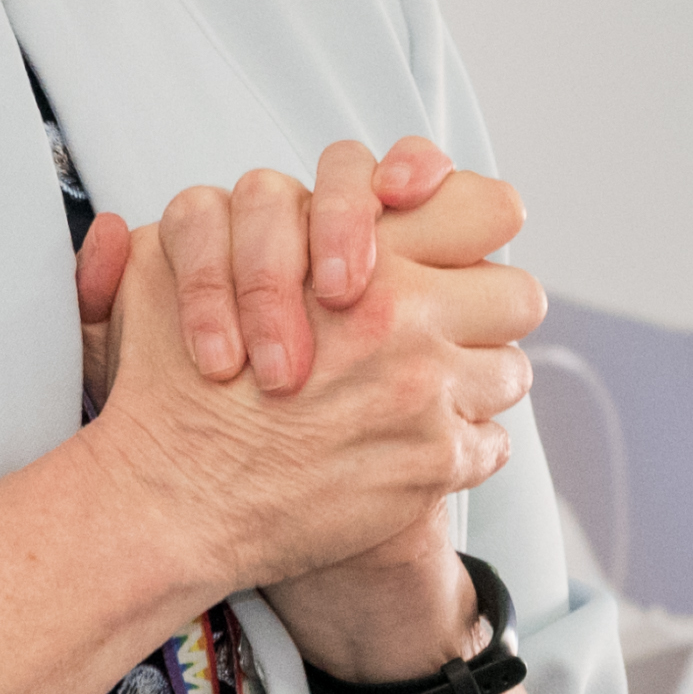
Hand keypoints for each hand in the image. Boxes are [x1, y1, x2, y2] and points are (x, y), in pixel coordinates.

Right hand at [82, 151, 538, 606]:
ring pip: (511, 370)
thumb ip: (254, 215)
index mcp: (365, 257)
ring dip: (478, 380)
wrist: (173, 498)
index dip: (479, 222)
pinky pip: (493, 444)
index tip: (458, 248)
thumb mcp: (187, 258)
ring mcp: (429, 394)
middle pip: (519, 294)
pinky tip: (407, 449)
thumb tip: (316, 195)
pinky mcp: (435, 464)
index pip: (484, 209)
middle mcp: (410, 318)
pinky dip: (460, 448)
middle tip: (453, 327)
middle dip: (490, 308)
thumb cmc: (173, 383)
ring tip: (427, 393)